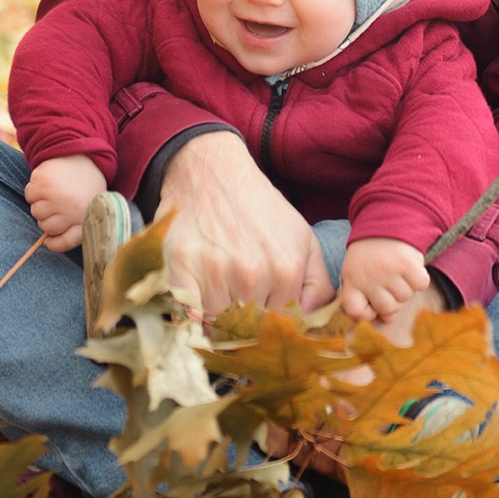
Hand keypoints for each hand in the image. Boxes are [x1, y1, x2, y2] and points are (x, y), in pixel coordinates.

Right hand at [25, 154, 106, 252]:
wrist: (85, 153)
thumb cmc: (85, 185)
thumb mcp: (89, 208)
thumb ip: (74, 228)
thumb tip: (47, 242)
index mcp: (85, 219)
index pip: (64, 242)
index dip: (55, 243)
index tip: (50, 240)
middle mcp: (71, 211)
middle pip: (45, 227)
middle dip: (48, 216)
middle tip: (58, 201)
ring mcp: (57, 197)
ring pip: (35, 211)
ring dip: (40, 202)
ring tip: (54, 190)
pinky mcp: (44, 182)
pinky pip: (29, 195)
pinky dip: (34, 189)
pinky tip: (47, 181)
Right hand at [157, 131, 334, 319]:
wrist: (213, 172)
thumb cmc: (260, 208)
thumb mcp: (302, 237)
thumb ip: (318, 283)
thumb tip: (312, 321)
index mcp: (285, 269)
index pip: (280, 323)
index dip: (271, 314)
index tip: (263, 303)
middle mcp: (251, 273)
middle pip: (249, 326)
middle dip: (246, 315)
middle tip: (239, 289)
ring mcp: (214, 271)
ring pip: (218, 320)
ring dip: (218, 310)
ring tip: (220, 278)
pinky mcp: (181, 267)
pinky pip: (189, 314)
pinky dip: (192, 313)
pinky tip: (198, 292)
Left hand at [339, 236, 430, 324]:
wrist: (386, 219)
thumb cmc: (371, 252)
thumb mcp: (356, 270)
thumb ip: (364, 298)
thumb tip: (388, 318)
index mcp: (352, 279)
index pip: (356, 312)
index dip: (367, 312)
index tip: (371, 301)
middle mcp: (369, 277)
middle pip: (388, 309)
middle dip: (391, 297)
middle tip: (388, 278)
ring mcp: (389, 271)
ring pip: (406, 297)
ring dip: (405, 285)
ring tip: (397, 268)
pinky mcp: (408, 264)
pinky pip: (420, 285)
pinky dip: (419, 277)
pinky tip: (409, 265)